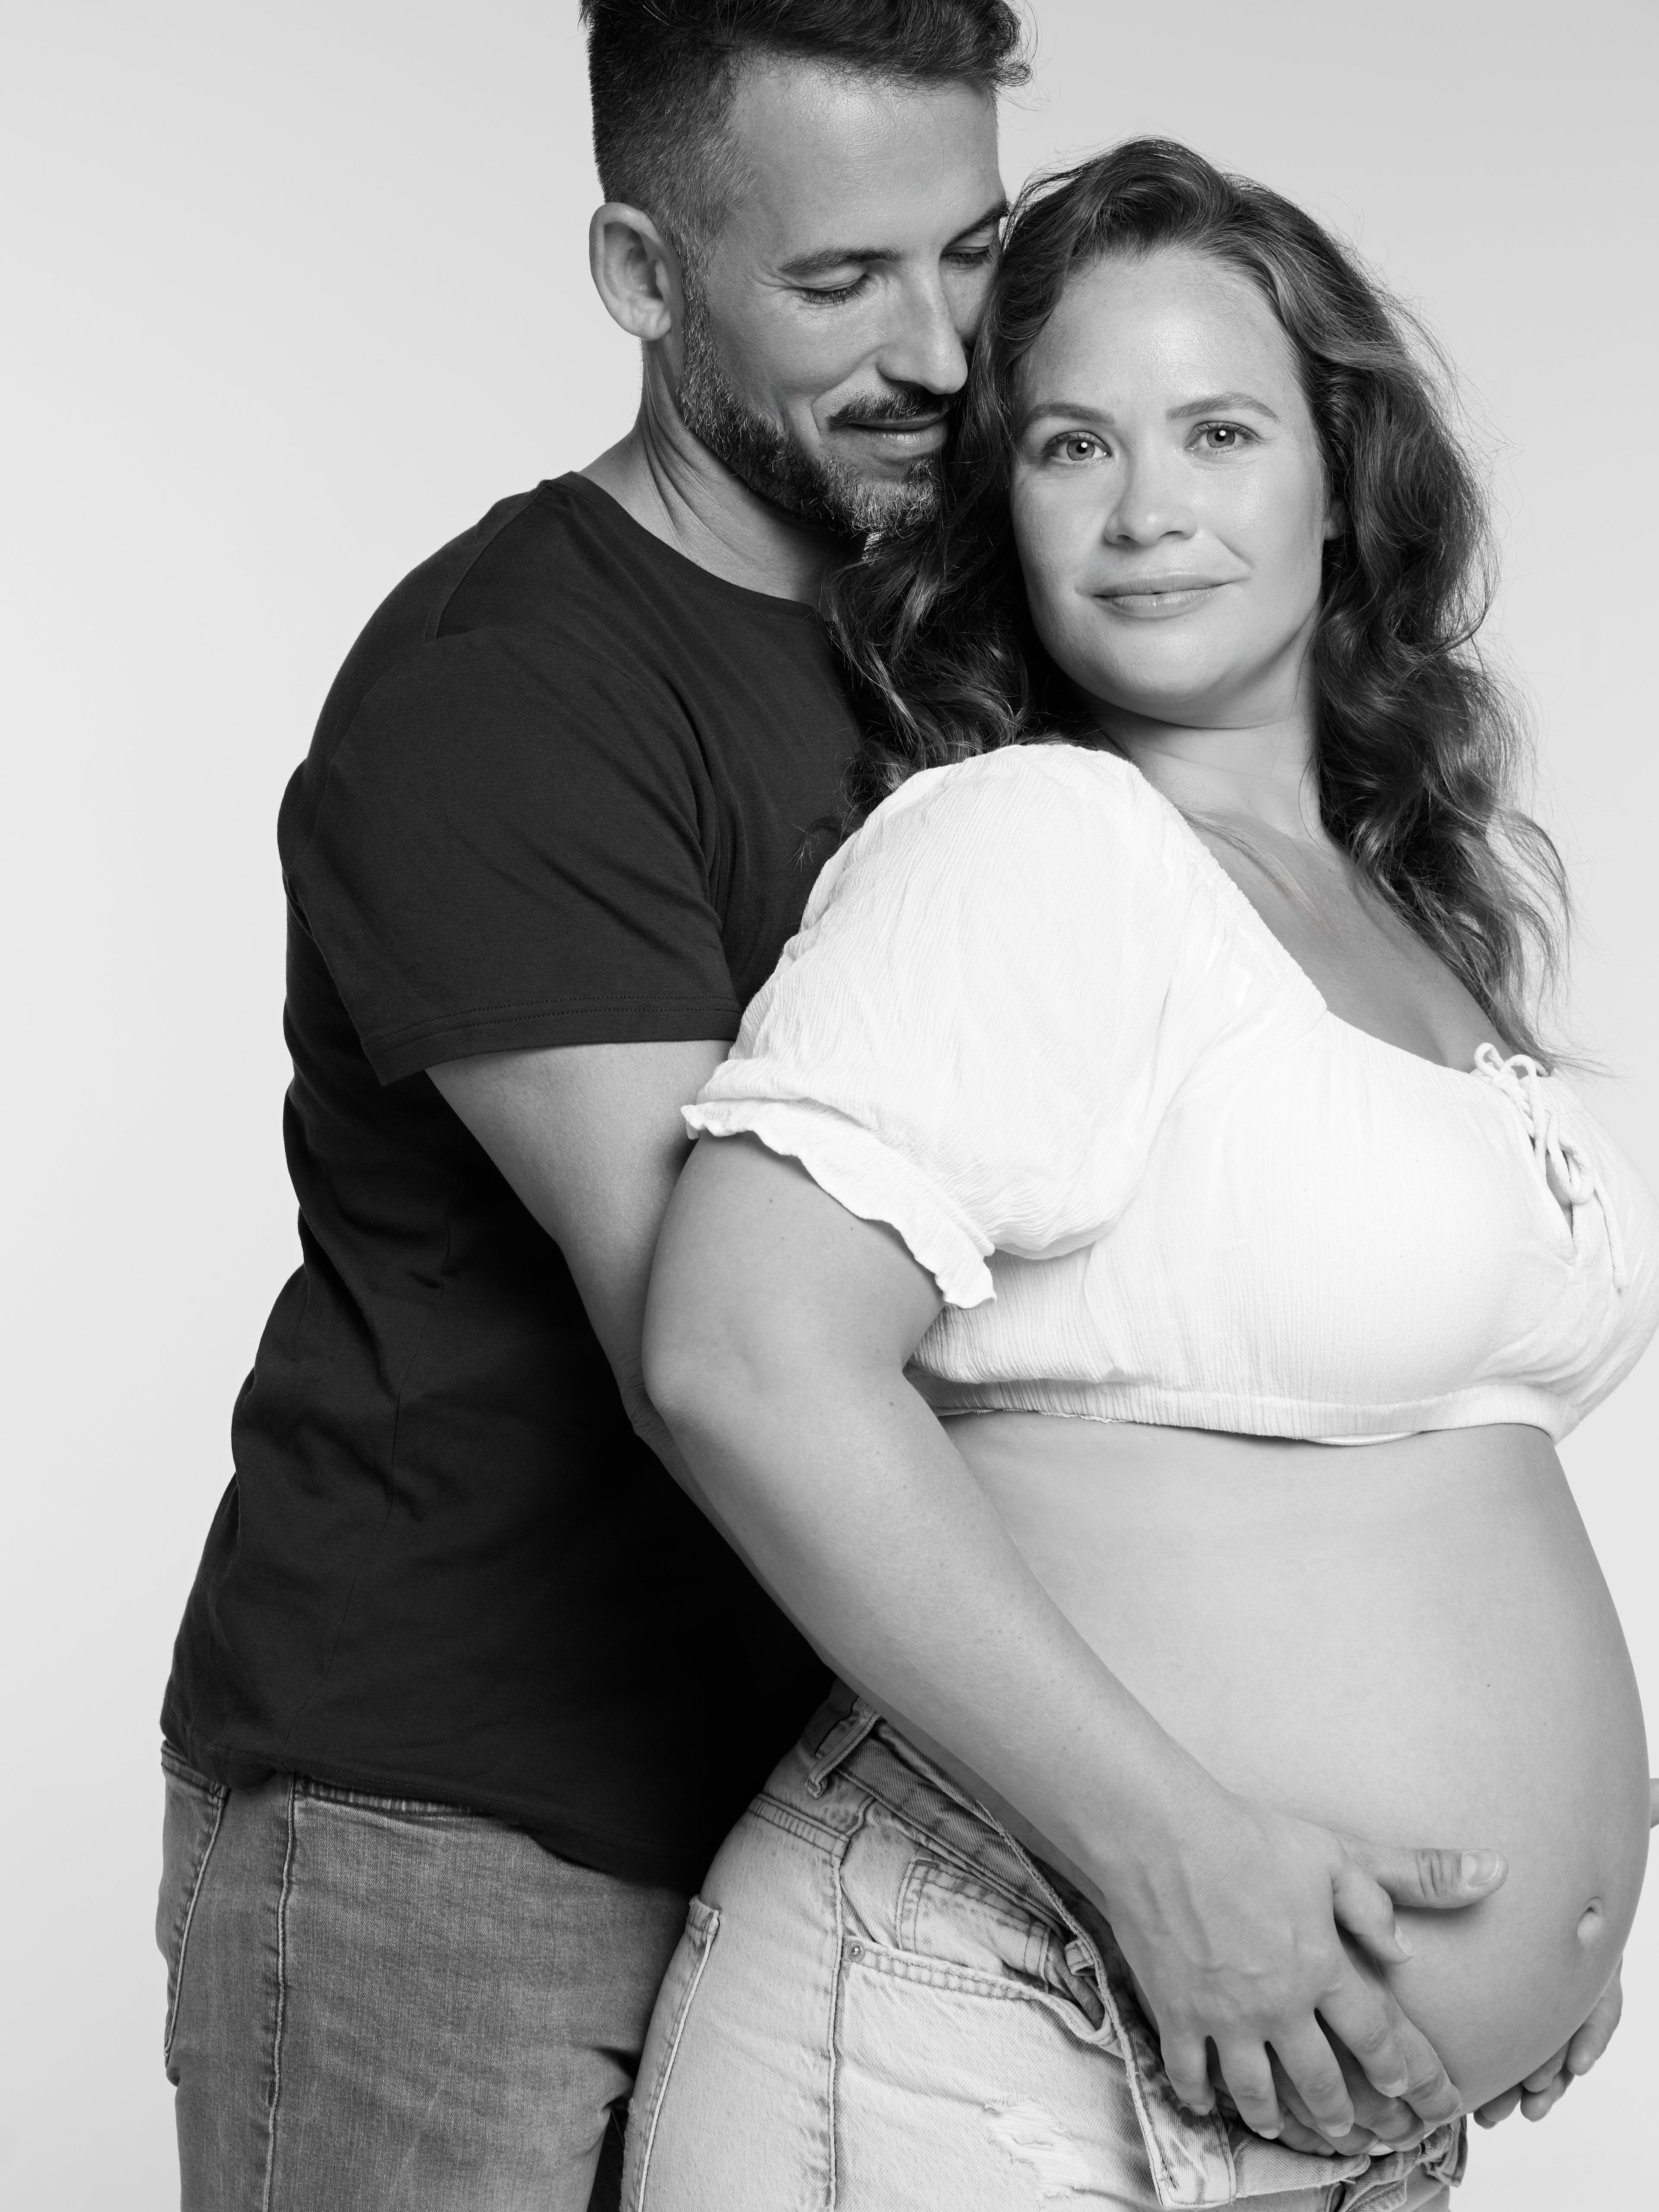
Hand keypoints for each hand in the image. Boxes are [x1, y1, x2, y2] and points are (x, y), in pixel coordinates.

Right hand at [1104, 1783, 1504, 2145]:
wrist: (1160, 1834)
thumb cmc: (1248, 1836)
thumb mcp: (1336, 1850)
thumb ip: (1407, 1878)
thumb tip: (1483, 1883)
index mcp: (1323, 1967)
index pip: (1374, 2035)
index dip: (1395, 2069)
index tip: (1404, 2090)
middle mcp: (1279, 2006)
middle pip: (1319, 2079)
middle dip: (1340, 2111)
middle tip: (1351, 2129)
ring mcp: (1224, 2017)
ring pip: (1256, 2090)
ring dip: (1274, 2115)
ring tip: (1280, 2125)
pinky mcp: (1176, 2013)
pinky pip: (1190, 2074)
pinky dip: (1200, 2094)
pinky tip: (1205, 2101)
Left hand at [1472, 1778, 1655, 2130]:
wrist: (1474, 1819)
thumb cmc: (1536, 1823)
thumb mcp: (1566, 1830)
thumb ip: (1628, 1814)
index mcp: (1583, 1941)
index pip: (1599, 1995)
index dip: (1589, 2031)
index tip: (1576, 2064)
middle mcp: (1560, 1964)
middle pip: (1563, 2029)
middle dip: (1552, 2069)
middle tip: (1530, 2100)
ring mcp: (1532, 1976)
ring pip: (1534, 2042)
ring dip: (1521, 2080)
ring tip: (1499, 2114)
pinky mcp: (1491, 1980)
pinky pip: (1502, 2034)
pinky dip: (1496, 2068)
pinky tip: (1484, 2100)